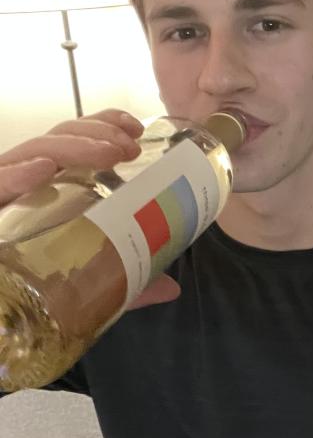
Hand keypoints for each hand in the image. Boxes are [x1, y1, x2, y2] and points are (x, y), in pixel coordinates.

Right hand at [0, 110, 178, 308]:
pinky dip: (15, 176)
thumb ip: (125, 279)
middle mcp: (26, 184)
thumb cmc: (35, 286)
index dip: (103, 125)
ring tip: (107, 154)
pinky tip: (41, 170)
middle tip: (130, 148)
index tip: (137, 130)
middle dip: (97, 133)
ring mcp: (5, 195)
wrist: (2, 312)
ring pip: (31, 153)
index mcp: (51, 188)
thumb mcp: (89, 282)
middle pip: (58, 140)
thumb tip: (171, 289)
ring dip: (73, 147)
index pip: (74, 141)